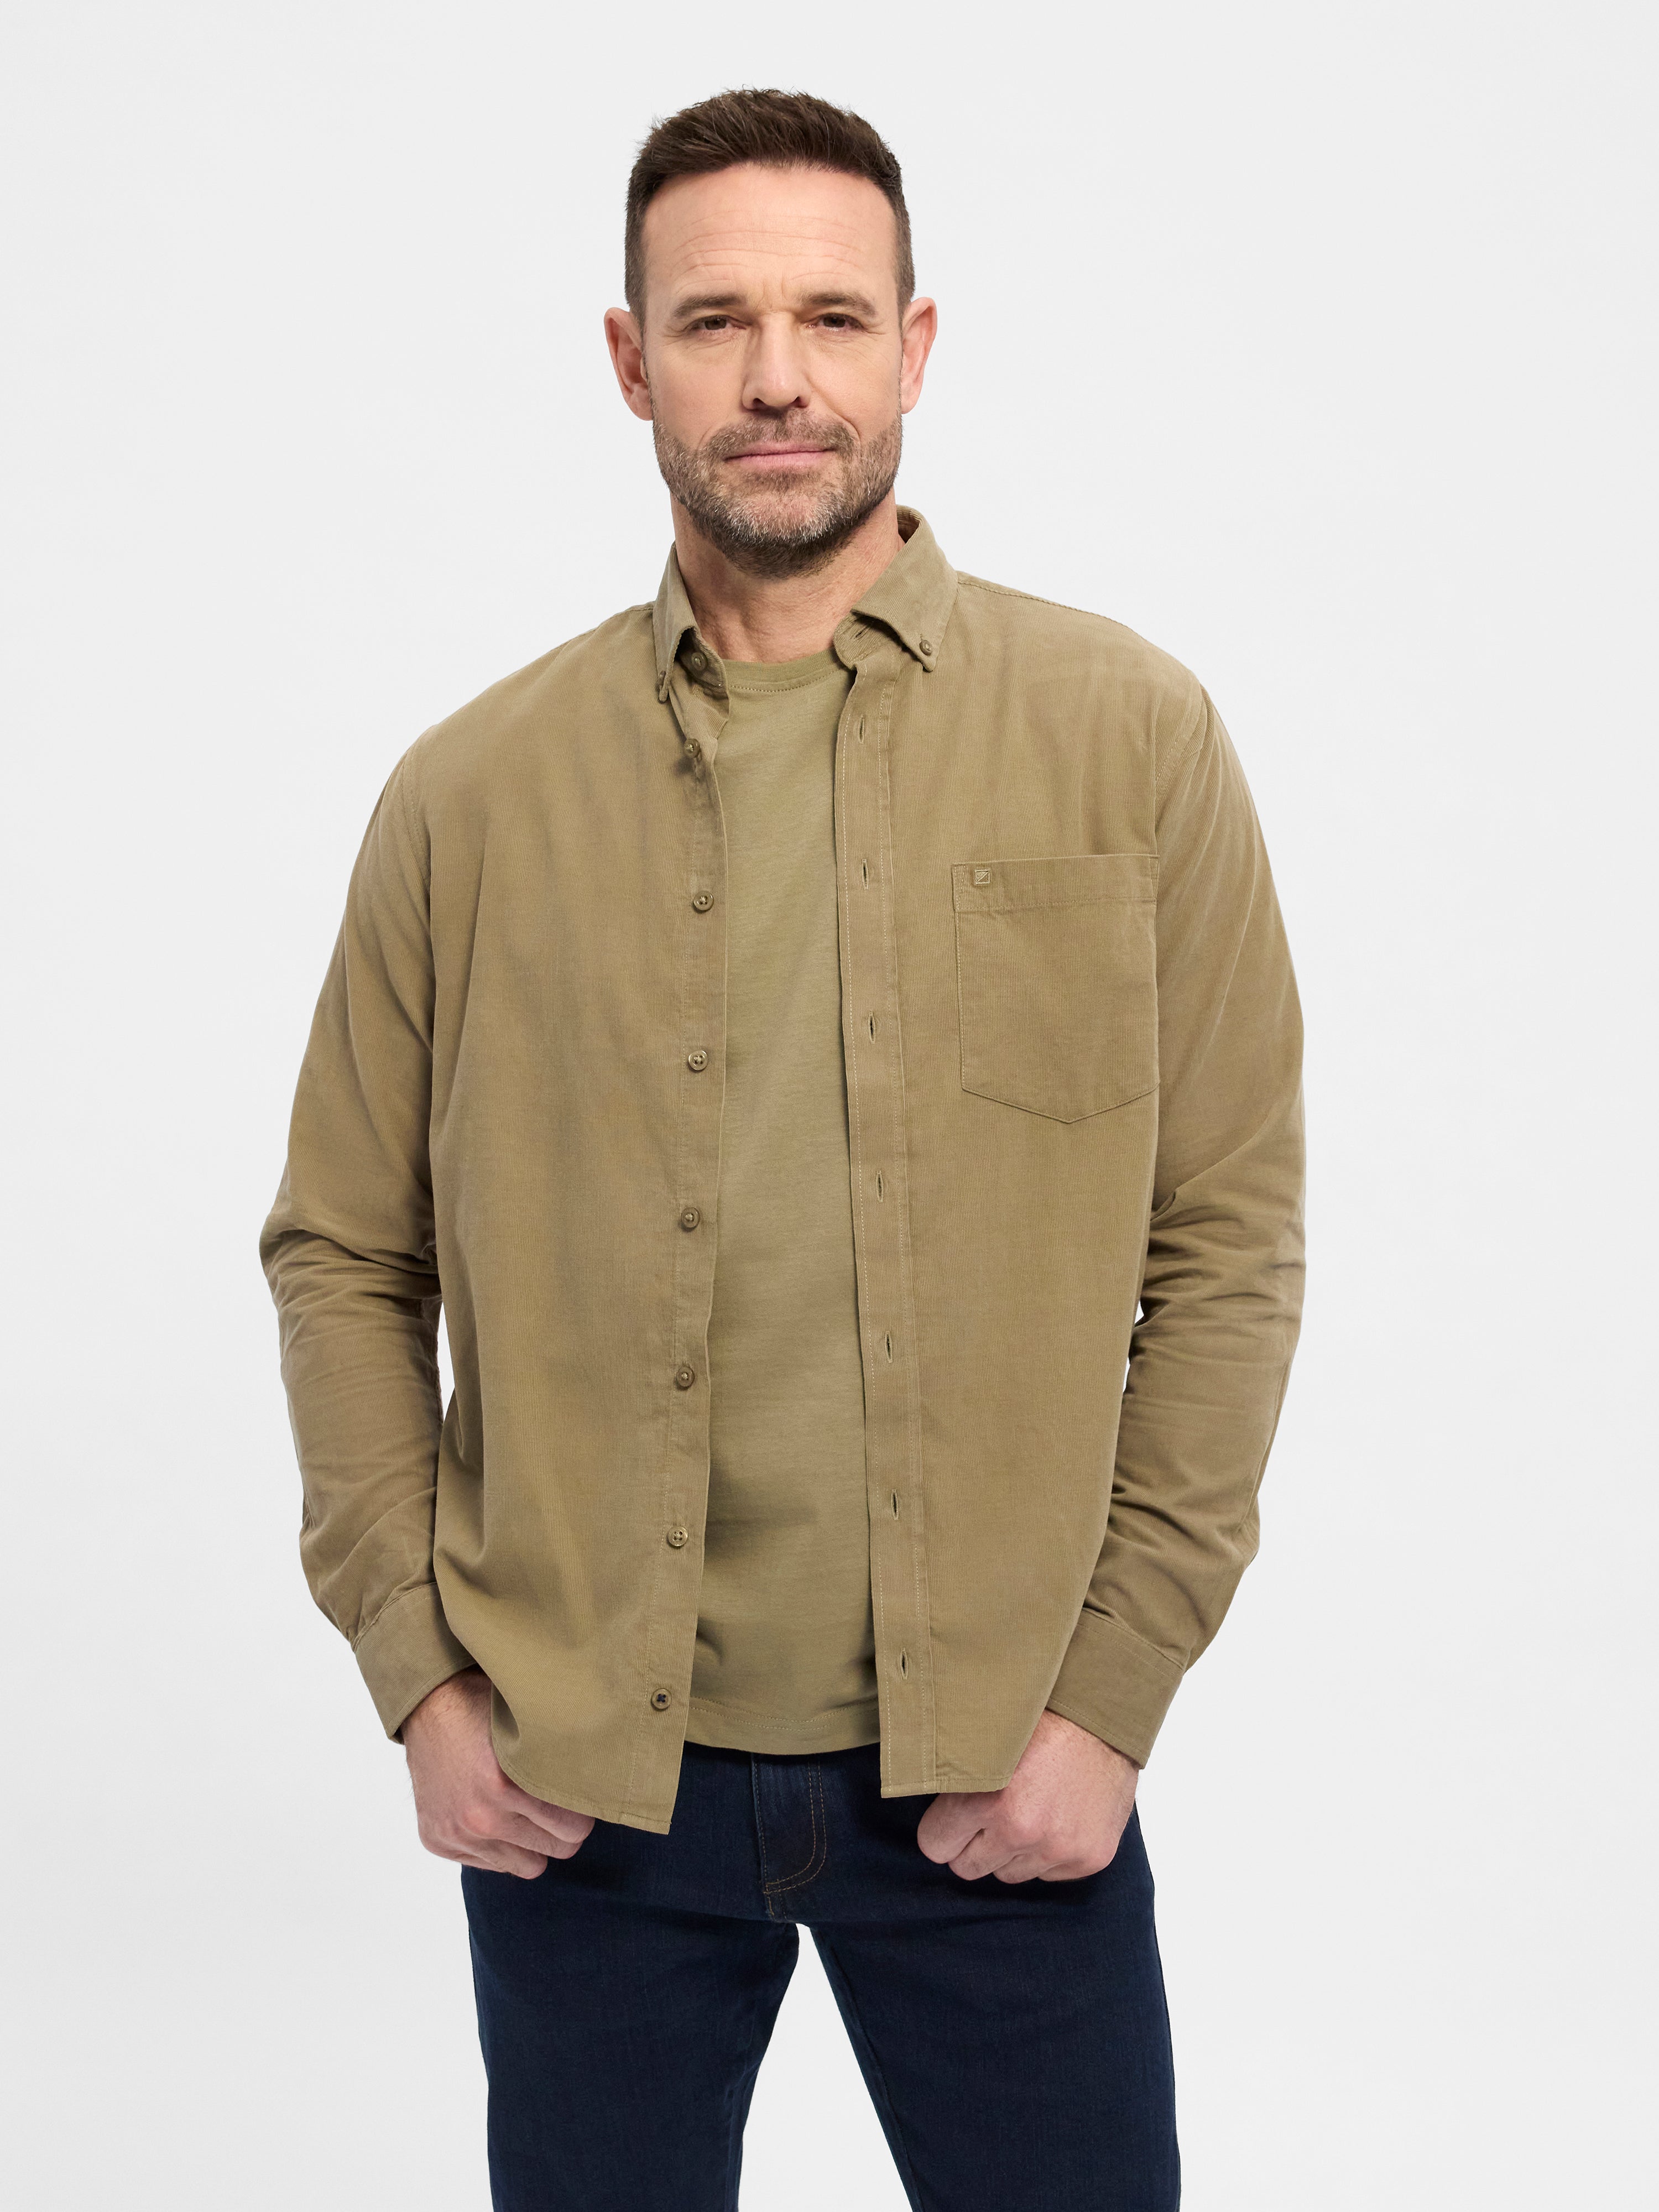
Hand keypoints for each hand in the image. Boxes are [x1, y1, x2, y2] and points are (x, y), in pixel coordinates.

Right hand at [402, 1669, 594, 1878]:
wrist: (428, 1704)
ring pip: (524, 1866)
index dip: (582, 1811)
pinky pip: (489, 1864)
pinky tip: (493, 1811)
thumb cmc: (488, 1708)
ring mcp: (457, 1834)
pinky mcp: (438, 1841)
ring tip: (526, 1811)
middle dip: (562, 1830)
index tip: (579, 1795)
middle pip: (555, 1851)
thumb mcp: (530, 1724)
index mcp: (506, 1786)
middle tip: (557, 1804)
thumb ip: (563, 1756)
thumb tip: (612, 1773)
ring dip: (531, 1843)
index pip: (574, 1829)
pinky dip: (497, 1845)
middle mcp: (480, 1818)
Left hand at [915, 1708, 1138, 1882]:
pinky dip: (1049, 1852)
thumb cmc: (1039, 1714)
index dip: (943, 1827)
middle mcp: (1023, 1830)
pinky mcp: (1090, 1857)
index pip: (934, 1846)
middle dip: (974, 1843)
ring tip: (1030, 1806)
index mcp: (987, 1798)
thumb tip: (913, 1787)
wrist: (1104, 1710)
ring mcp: (1060, 1848)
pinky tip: (1058, 1814)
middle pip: (968, 1868)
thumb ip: (952, 1772)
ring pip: (1010, 1874)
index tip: (953, 1813)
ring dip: (1012, 1849)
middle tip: (991, 1810)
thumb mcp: (983, 1735)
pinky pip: (1049, 1874)